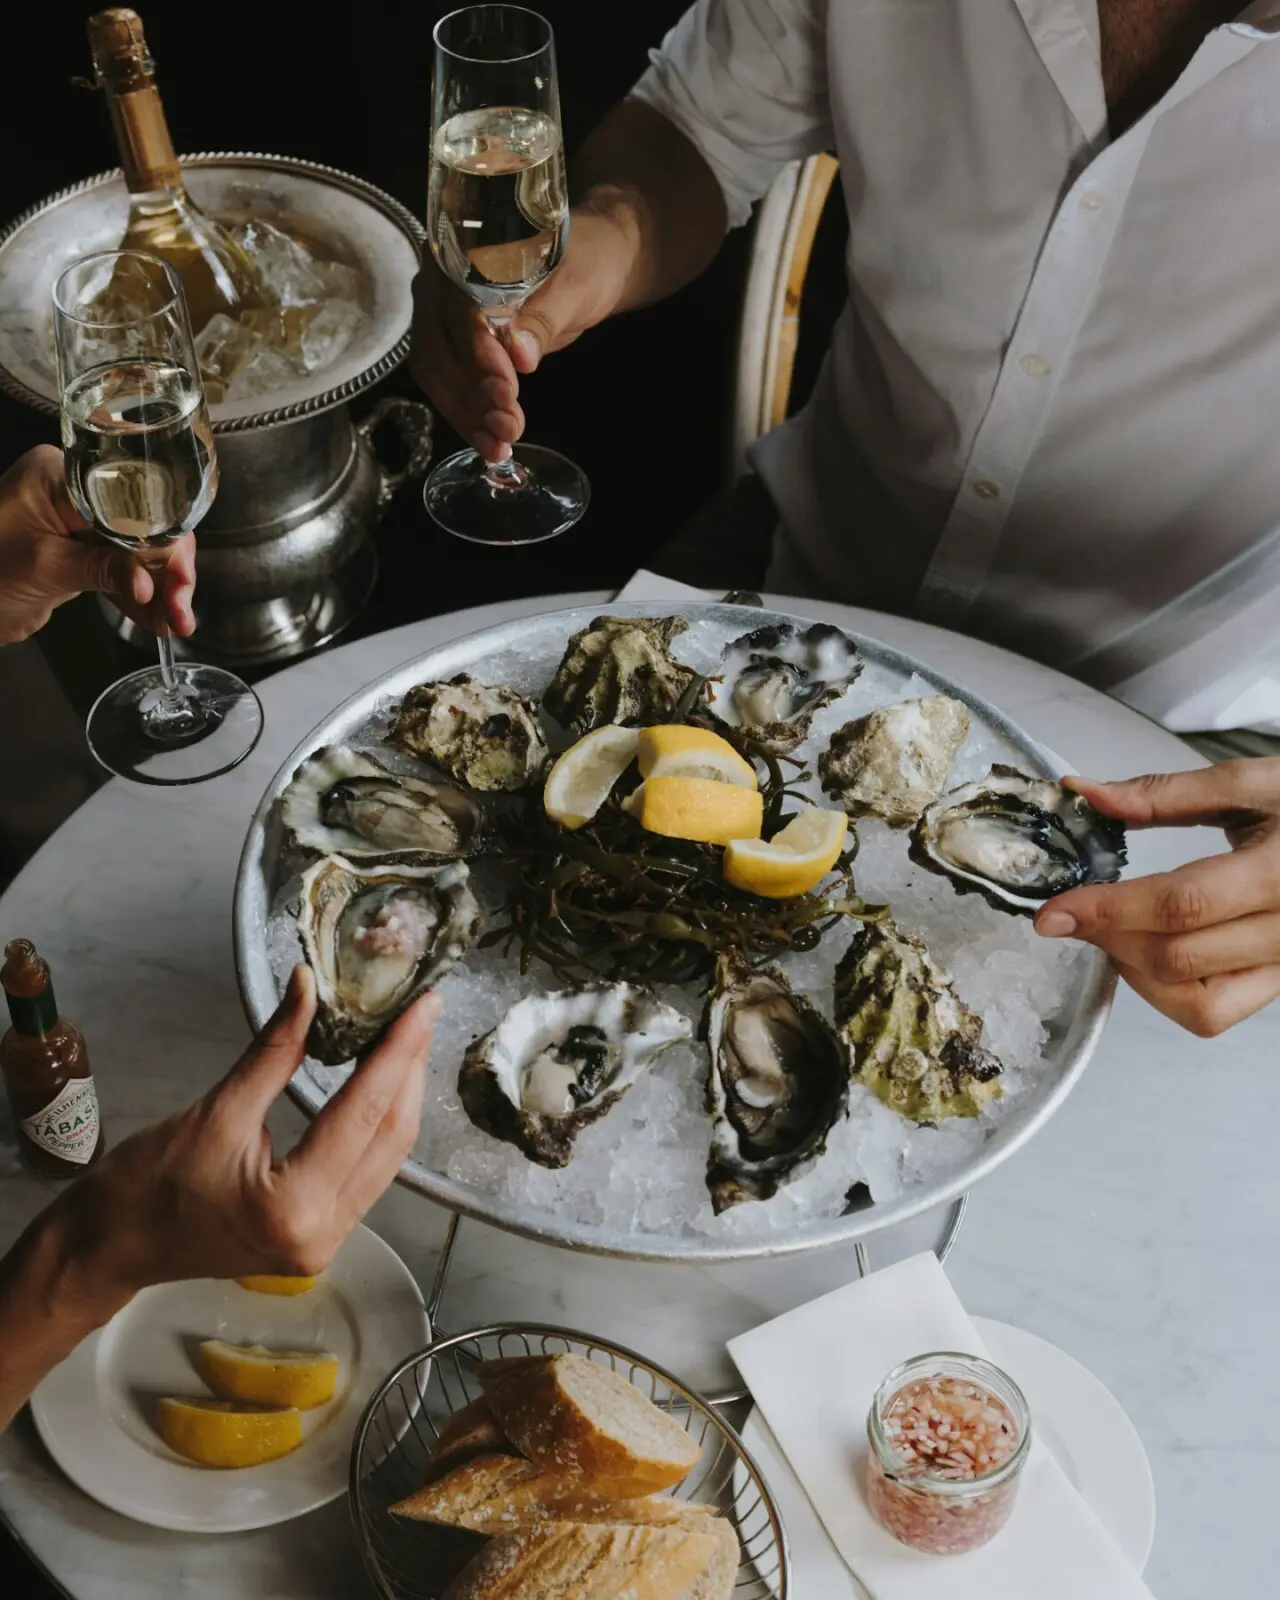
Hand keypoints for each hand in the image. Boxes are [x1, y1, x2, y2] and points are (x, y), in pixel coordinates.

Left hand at [0, 445, 195, 646]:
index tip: (179, 578)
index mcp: (62, 476)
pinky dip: (137, 597)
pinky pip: (118, 570)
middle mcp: (75, 493)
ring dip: (157, 590)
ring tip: (175, 623)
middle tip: (181, 608)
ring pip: (136, 552)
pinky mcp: (77, 552)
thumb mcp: (44, 568)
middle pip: (142, 526)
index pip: (133, 501)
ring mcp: (77, 524)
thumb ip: (102, 571)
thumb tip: (148, 585)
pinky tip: (156, 621)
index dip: (163, 540)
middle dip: (166, 571)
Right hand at [55, 965, 438, 1311]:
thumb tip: (310, 985)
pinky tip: (384, 1084)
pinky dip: (377, 1126)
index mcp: (293, 1206)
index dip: (398, 1052)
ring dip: (400, 1098)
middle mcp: (322, 1234)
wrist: (111, 1246)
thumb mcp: (216, 1109)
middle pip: (390, 1139)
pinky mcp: (320, 1239)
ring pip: (387, 1159)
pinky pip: (367, 1174)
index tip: (422, 1005)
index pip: (364, 1113)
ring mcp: (325, 1244)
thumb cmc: (148, 1184)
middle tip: (423, 1012)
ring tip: (409, 1038)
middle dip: (410, 1071)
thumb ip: (275, 1049)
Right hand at [409, 204, 637, 462]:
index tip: (507, 388)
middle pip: (437, 349)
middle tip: (507, 427)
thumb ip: (544, 318)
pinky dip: (468, 417)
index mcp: (462, 250)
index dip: (477, 353)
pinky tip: (489, 444)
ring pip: (438, 375)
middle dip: (470, 396)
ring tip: (500, 445)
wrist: (594, 265)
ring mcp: (442, 316)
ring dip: (467, 416)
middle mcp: (440, 283)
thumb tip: (520, 355)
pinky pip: (450, 385)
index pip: (457, 309)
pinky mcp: (454, 347)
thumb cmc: (586, 262)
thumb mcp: (574, 287)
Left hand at [1034, 761, 1279, 1035]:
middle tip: (1075, 913)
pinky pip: (1219, 1011)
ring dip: (1138, 975)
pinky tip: (1153, 950)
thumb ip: (1163, 793)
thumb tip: (1083, 792)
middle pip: (1180, 958)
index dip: (1108, 911)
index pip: (1181, 904)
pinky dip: (1171, 992)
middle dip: (1111, 939)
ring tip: (1115, 932)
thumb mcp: (1251, 781)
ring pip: (1199, 1004)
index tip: (1052, 912)